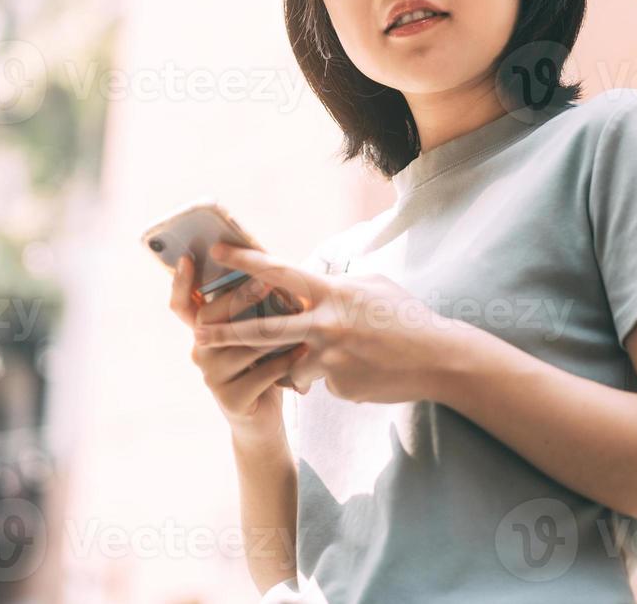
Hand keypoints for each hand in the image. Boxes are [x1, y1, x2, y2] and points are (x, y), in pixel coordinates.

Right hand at [168, 253, 306, 441]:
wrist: (262, 419)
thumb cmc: (261, 365)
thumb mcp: (254, 333)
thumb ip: (251, 307)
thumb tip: (265, 266)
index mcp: (203, 332)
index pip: (182, 304)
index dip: (179, 283)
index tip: (186, 258)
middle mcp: (200, 352)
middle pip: (210, 319)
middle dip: (240, 299)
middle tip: (267, 283)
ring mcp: (212, 378)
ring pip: (241, 346)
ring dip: (273, 333)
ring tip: (299, 319)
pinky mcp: (230, 400)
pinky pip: (260, 374)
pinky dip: (284, 361)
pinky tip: (303, 351)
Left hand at [194, 242, 466, 403]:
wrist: (438, 359)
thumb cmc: (406, 316)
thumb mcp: (371, 285)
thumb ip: (336, 284)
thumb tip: (314, 281)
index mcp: (332, 293)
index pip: (280, 273)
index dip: (247, 260)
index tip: (219, 251)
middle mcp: (325, 325)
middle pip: (264, 330)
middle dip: (228, 332)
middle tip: (199, 334)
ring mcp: (330, 358)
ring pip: (293, 363)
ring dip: (302, 361)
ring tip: (338, 354)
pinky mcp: (338, 386)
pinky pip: (322, 380)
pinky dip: (334, 375)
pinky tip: (365, 371)